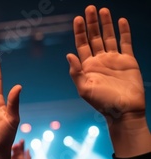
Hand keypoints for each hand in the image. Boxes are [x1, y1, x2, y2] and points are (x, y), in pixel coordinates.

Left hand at [67, 6, 143, 123]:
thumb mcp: (85, 89)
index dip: (79, 31)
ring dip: (106, 24)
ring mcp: (114, 59)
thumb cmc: (102, 103)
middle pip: (94, 37)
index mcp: (87, 67)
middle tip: (89, 8)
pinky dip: (124, 31)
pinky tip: (121, 21)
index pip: (81, 45)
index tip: (77, 18)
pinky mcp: (128, 61)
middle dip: (91, 23)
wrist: (124, 111)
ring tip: (103, 10)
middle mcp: (99, 61)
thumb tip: (69, 55)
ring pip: (109, 37)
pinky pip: (126, 42)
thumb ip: (76, 72)